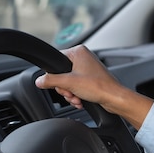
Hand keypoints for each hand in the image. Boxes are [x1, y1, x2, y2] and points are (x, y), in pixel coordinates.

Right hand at [35, 45, 153, 129]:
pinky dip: (76, 95)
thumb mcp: (68, 83)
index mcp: (78, 52)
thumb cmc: (98, 86)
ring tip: (77, 98)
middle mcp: (82, 57)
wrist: (114, 98)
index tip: (60, 85)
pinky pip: (76, 86)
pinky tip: (80, 100)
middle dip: (64, 88)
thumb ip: (50, 81)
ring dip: (70, 93)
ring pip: (68, 82)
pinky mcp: (90, 78)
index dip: (55, 76)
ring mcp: (87, 68)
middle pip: (61, 74)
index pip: (55, 61)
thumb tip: (39, 81)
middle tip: (71, 93)